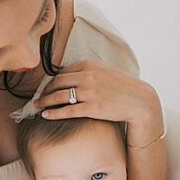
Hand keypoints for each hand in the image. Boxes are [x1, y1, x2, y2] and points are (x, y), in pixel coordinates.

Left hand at [36, 59, 163, 137]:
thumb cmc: (124, 88)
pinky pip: (67, 110)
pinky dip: (53, 113)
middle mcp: (87, 76)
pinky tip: (46, 115)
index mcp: (90, 65)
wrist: (141, 102)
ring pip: (58, 96)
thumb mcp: (106, 72)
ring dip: (44, 101)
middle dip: (44, 90)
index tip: (46, 88)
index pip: (62, 71)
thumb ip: (89, 72)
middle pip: (57, 82)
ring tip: (38, 106)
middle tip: (38, 97)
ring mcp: (89, 92)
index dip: (51, 81)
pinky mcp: (92, 108)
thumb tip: (72, 76)